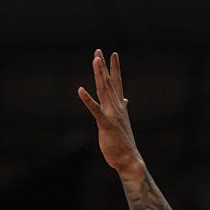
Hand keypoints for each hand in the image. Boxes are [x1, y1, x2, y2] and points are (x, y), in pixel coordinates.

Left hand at [77, 50, 145, 181]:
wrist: (129, 159)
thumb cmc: (123, 142)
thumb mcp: (122, 121)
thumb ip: (122, 108)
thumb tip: (125, 100)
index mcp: (119, 106)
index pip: (117, 82)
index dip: (115, 68)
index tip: (113, 54)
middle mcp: (117, 107)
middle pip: (109, 82)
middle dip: (104, 66)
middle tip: (98, 50)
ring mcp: (112, 114)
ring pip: (104, 90)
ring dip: (99, 75)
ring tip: (95, 60)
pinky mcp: (105, 124)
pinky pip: (95, 109)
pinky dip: (87, 99)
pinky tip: (80, 89)